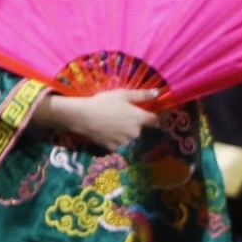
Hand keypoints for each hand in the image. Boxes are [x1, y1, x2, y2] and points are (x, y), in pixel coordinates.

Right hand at [38, 88, 158, 149]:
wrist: (83, 116)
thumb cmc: (104, 102)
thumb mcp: (123, 94)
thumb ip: (142, 95)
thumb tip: (158, 93)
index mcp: (140, 118)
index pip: (155, 120)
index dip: (151, 117)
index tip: (146, 114)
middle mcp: (136, 132)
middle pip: (140, 129)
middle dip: (134, 124)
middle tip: (121, 116)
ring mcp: (125, 142)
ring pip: (130, 138)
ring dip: (125, 133)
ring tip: (112, 124)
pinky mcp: (114, 148)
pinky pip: (119, 145)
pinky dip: (116, 140)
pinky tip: (107, 132)